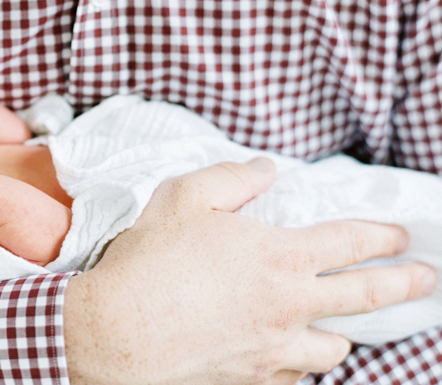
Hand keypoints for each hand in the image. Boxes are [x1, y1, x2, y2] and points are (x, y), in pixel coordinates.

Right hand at [64, 158, 435, 384]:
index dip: (382, 236)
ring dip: (347, 332)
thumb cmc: (150, 260)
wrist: (120, 331)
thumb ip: (233, 178)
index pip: (350, 242)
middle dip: (404, 284)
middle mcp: (290, 306)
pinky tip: (293, 353)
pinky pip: (296, 373)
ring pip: (334, 346)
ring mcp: (275, 348)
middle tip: (426, 279)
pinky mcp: (254, 378)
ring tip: (348, 325)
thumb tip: (266, 169)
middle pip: (366, 296)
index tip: (402, 236)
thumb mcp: (185, 197)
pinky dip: (302, 360)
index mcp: (280, 257)